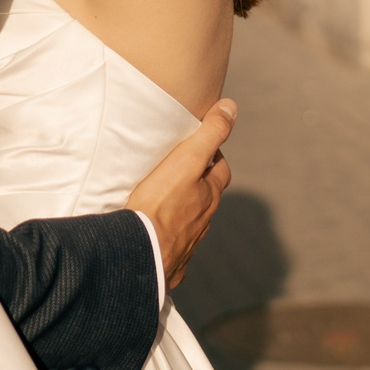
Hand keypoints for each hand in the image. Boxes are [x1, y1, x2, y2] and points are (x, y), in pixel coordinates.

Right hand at [121, 98, 236, 288]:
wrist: (138, 254)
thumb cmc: (160, 204)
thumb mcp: (186, 160)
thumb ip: (209, 134)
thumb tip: (231, 107)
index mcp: (209, 197)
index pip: (220, 170)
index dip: (213, 156)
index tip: (199, 146)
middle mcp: (203, 221)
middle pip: (208, 198)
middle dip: (199, 183)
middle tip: (180, 170)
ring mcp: (187, 243)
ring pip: (191, 222)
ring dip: (184, 210)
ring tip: (163, 200)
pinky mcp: (170, 262)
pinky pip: (173, 247)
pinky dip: (168, 237)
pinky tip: (154, 234)